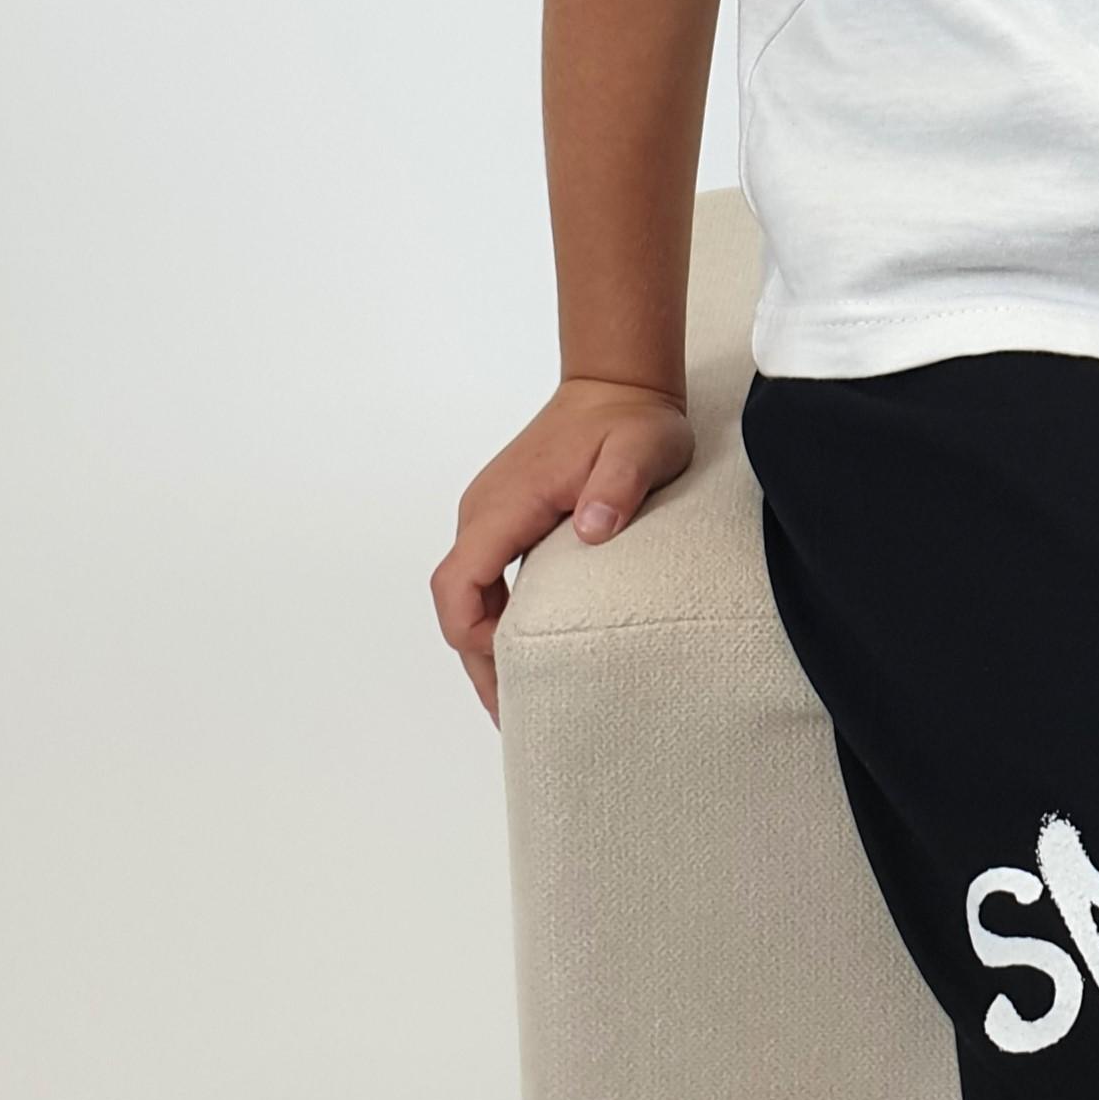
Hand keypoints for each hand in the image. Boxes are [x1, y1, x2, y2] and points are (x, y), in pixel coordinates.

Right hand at [431, 378, 697, 726]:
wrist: (618, 382)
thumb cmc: (631, 418)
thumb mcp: (642, 449)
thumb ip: (619, 486)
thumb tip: (592, 530)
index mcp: (505, 504)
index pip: (460, 585)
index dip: (474, 639)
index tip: (509, 679)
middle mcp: (485, 510)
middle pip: (456, 602)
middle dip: (478, 661)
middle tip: (514, 717)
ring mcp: (493, 512)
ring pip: (467, 593)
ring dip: (485, 644)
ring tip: (520, 697)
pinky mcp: (508, 515)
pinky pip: (486, 577)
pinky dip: (497, 618)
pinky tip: (527, 647)